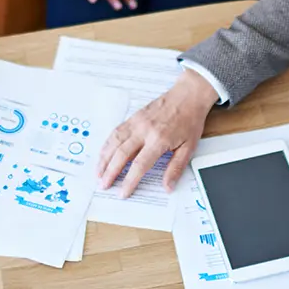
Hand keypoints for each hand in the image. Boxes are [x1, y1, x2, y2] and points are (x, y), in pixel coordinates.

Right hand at [97, 69, 217, 195]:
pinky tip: (103, 154)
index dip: (129, 181)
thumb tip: (168, 186)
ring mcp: (136, 122)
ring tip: (98, 173)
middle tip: (103, 185)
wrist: (188, 96)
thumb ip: (176, 168)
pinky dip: (107, 144)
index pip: (139, 165)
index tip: (123, 192)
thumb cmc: (189, 120)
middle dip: (110, 172)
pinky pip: (115, 132)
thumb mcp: (189, 148)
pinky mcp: (133, 117)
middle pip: (121, 154)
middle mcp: (144, 130)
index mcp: (159, 140)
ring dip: (104, 159)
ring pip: (114, 142)